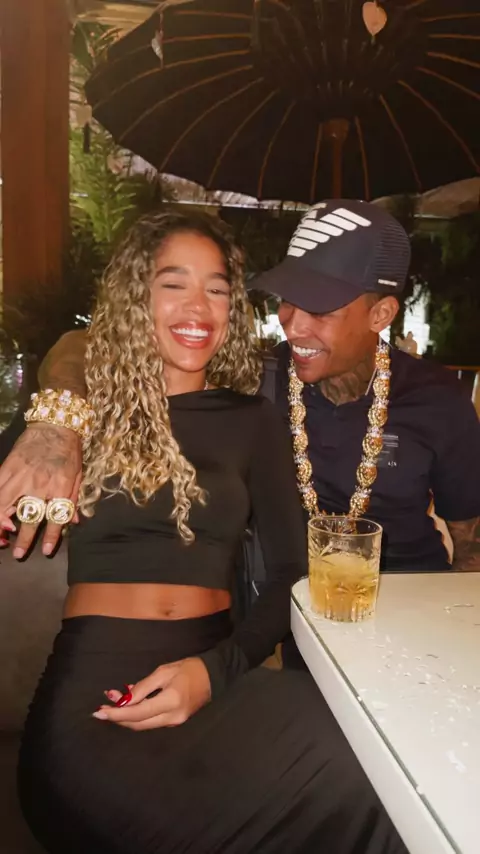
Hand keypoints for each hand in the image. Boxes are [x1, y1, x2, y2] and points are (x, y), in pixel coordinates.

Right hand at [0, 424, 81, 557]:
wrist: (55, 425)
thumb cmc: (69, 451)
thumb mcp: (79, 475)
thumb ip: (74, 499)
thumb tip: (73, 521)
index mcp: (61, 486)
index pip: (56, 517)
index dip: (52, 536)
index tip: (47, 551)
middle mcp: (40, 484)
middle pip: (29, 517)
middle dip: (24, 539)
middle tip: (18, 554)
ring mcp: (21, 476)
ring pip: (4, 506)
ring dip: (0, 525)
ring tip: (0, 538)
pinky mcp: (7, 468)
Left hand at [93, 658, 211, 730]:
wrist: (214, 675)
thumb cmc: (189, 668)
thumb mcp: (164, 671)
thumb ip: (143, 687)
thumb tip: (123, 700)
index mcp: (170, 702)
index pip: (137, 713)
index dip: (117, 714)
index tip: (99, 711)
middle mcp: (172, 717)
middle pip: (138, 724)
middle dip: (118, 718)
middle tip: (100, 709)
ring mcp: (174, 722)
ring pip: (144, 724)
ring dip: (126, 716)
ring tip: (112, 702)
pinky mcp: (175, 721)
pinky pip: (152, 721)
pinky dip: (138, 714)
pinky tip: (129, 703)